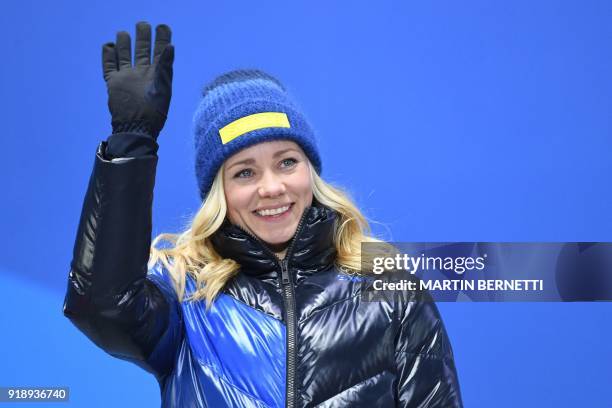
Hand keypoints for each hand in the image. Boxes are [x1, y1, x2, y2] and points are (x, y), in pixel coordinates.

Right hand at [102, 22, 173, 138]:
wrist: (136, 128)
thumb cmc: (153, 113)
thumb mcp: (162, 89)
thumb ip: (165, 68)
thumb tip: (171, 47)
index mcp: (157, 74)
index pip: (160, 52)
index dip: (161, 39)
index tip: (162, 27)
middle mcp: (142, 73)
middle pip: (142, 50)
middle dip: (142, 37)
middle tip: (142, 24)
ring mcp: (127, 77)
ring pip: (124, 55)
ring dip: (124, 43)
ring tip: (123, 33)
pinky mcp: (114, 83)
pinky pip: (109, 66)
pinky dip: (108, 55)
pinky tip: (109, 45)